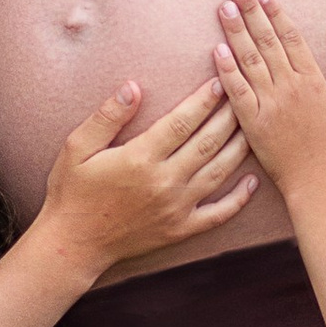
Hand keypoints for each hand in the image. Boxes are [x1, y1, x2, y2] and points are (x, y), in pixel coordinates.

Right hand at [40, 77, 257, 268]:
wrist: (74, 244)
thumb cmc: (71, 192)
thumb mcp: (77, 148)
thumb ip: (107, 117)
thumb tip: (133, 87)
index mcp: (140, 158)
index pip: (182, 122)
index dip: (203, 100)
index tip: (219, 82)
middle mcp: (164, 182)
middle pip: (208, 142)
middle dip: (229, 116)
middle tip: (244, 95)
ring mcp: (176, 208)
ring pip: (219, 172)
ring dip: (239, 147)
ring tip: (252, 126)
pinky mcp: (181, 230)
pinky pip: (219, 214)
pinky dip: (240, 198)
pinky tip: (253, 181)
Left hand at [211, 0, 325, 197]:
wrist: (319, 181)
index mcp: (312, 80)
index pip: (291, 37)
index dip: (275, 13)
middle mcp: (290, 87)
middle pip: (267, 41)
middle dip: (251, 12)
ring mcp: (270, 104)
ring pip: (250, 60)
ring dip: (236, 32)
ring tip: (224, 7)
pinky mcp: (253, 123)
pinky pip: (237, 92)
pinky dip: (227, 71)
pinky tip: (217, 50)